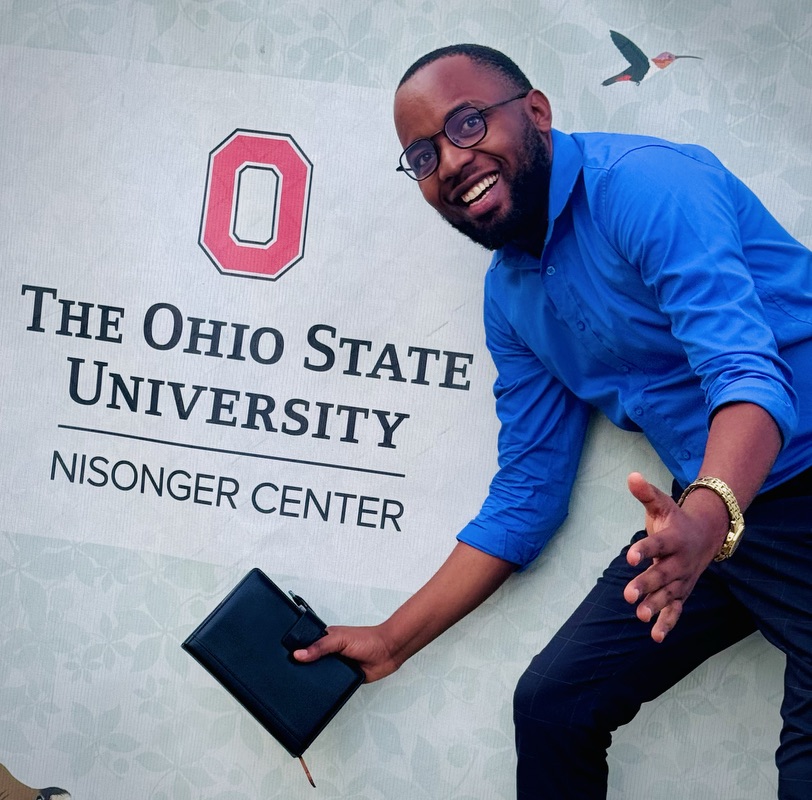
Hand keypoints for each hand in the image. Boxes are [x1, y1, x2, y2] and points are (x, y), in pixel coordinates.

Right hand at [293, 624, 400, 682]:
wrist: (388, 652)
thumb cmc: (368, 638)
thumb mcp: (340, 639)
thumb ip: (320, 646)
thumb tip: (299, 654)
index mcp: (327, 638)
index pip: (306, 645)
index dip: (296, 651)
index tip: (283, 658)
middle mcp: (330, 652)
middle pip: (311, 662)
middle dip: (303, 668)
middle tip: (289, 675)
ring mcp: (337, 666)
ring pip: (320, 675)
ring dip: (315, 679)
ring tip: (301, 685)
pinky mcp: (345, 678)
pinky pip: (332, 686)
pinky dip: (327, 688)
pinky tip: (320, 691)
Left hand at [623, 472, 727, 642]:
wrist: (707, 535)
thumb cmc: (676, 520)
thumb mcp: (662, 503)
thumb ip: (646, 493)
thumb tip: (631, 476)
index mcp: (672, 539)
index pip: (656, 544)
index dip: (643, 550)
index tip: (629, 556)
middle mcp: (679, 562)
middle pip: (661, 574)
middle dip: (646, 585)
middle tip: (628, 595)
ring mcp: (681, 580)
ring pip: (668, 595)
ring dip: (655, 606)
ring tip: (640, 616)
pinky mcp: (681, 593)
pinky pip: (676, 610)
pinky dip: (667, 623)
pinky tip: (655, 637)